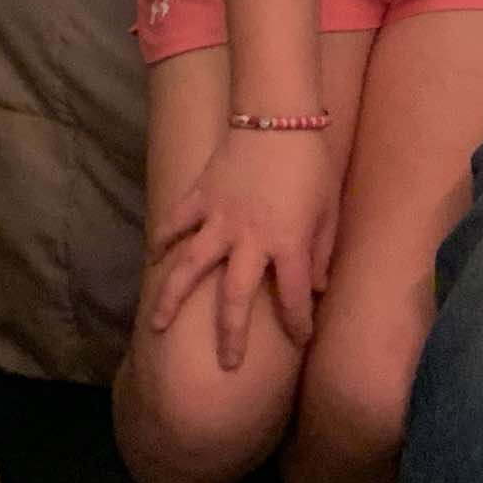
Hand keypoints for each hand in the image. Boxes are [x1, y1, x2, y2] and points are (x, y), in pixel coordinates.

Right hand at [145, 130, 337, 372]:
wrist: (279, 117)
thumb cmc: (311, 164)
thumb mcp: (329, 209)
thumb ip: (321, 251)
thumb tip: (315, 288)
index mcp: (288, 243)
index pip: (294, 297)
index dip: (299, 323)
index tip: (301, 340)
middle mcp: (249, 239)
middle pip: (235, 299)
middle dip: (230, 335)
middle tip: (227, 365)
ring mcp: (219, 219)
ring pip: (190, 268)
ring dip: (172, 299)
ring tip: (157, 327)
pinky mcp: (201, 198)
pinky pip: (175, 223)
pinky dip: (162, 239)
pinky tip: (153, 259)